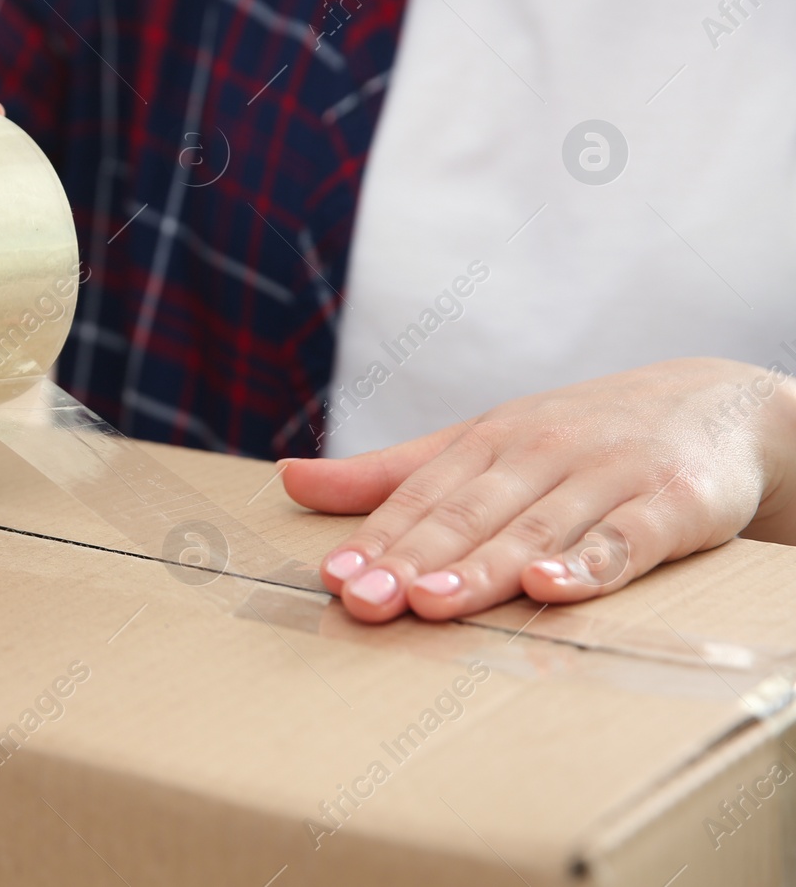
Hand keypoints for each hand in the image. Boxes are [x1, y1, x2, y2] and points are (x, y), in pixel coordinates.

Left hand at [283, 357, 795, 622]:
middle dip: (412, 560)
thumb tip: (288, 477)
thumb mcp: (482, 442)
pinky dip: (588, 564)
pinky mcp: (671, 503)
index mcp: (487, 441)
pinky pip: (626, 540)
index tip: (334, 578)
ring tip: (431, 603)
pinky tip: (548, 586)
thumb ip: (390, 473)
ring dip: (481, 567)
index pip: (421, 496)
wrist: (719, 403)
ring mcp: (607, 476)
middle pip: (468, 515)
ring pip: (534, 529)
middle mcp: (541, 453)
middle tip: (366, 602)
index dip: (376, 538)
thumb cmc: (578, 436)